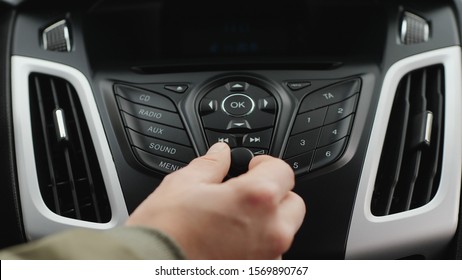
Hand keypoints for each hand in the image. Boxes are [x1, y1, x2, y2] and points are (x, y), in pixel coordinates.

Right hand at [126, 142, 305, 258]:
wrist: (148, 270)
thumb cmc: (163, 234)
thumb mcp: (183, 185)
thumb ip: (211, 165)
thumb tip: (221, 153)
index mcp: (256, 199)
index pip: (283, 171)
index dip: (266, 164)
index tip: (253, 167)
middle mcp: (271, 231)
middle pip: (292, 203)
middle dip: (274, 194)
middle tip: (245, 192)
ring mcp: (266, 257)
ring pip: (282, 232)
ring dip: (267, 222)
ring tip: (233, 220)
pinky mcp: (256, 274)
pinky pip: (269, 254)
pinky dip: (256, 245)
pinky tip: (230, 241)